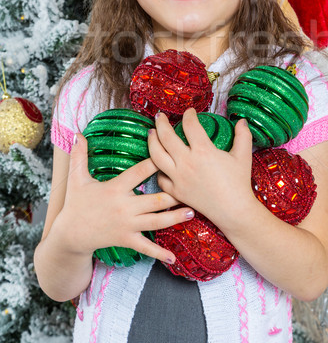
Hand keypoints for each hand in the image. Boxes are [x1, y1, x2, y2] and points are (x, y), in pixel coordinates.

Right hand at [58, 133, 194, 263]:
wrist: (70, 235)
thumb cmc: (76, 205)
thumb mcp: (76, 179)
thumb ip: (79, 156)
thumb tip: (76, 135)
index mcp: (115, 189)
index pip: (139, 172)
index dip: (154, 161)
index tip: (169, 151)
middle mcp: (124, 207)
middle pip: (154, 200)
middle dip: (174, 195)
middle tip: (193, 187)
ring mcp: (127, 225)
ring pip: (156, 222)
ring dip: (175, 218)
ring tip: (192, 212)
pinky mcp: (127, 240)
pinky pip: (146, 248)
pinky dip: (160, 254)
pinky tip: (173, 258)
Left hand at [148, 109, 253, 230]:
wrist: (234, 211)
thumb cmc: (239, 183)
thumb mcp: (243, 156)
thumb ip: (243, 135)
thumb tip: (241, 120)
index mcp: (203, 151)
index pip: (190, 125)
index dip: (189, 115)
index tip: (190, 112)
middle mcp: (186, 162)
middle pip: (166, 137)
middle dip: (161, 123)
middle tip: (160, 117)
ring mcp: (178, 178)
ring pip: (156, 156)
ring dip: (151, 142)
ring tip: (151, 133)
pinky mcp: (176, 192)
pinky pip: (160, 178)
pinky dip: (157, 169)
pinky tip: (159, 163)